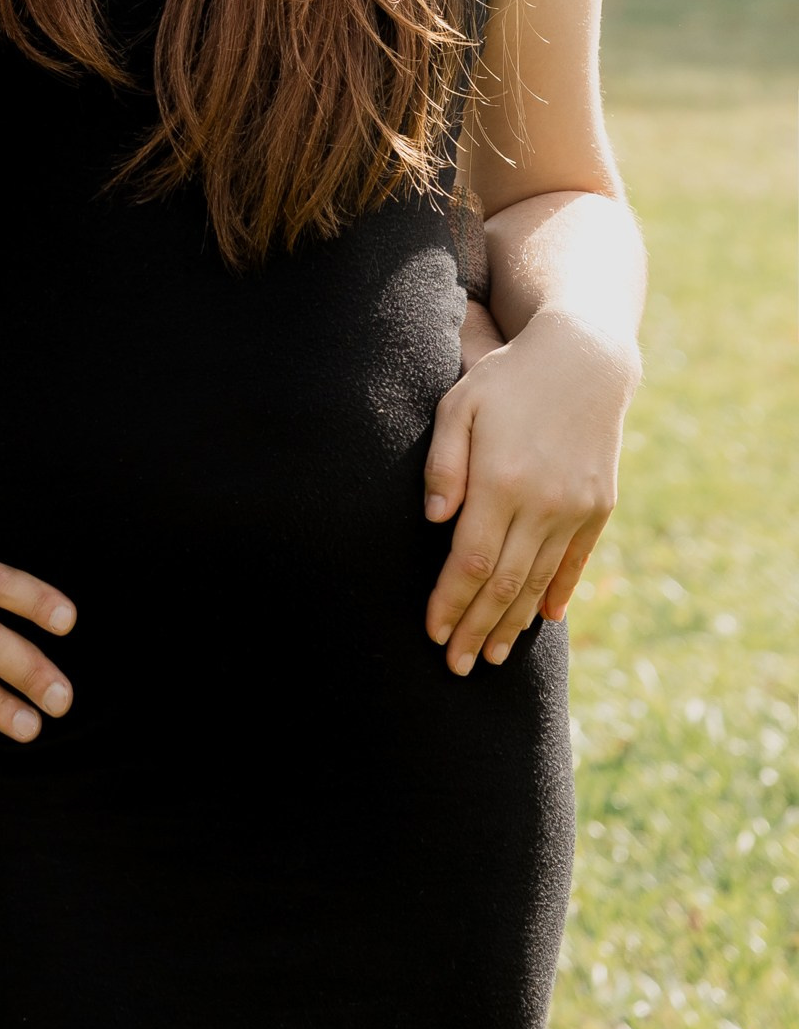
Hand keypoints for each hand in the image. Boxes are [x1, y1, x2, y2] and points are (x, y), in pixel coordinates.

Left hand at [422, 306, 639, 674]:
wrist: (584, 361)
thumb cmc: (506, 380)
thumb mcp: (458, 404)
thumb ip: (442, 463)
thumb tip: (435, 522)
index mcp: (500, 480)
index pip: (469, 562)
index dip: (449, 602)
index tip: (431, 632)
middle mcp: (542, 503)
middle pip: (503, 584)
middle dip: (475, 628)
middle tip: (455, 667)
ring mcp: (575, 509)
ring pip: (538, 582)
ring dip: (512, 624)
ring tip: (489, 654)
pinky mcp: (598, 508)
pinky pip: (573, 563)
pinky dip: (556, 595)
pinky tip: (542, 622)